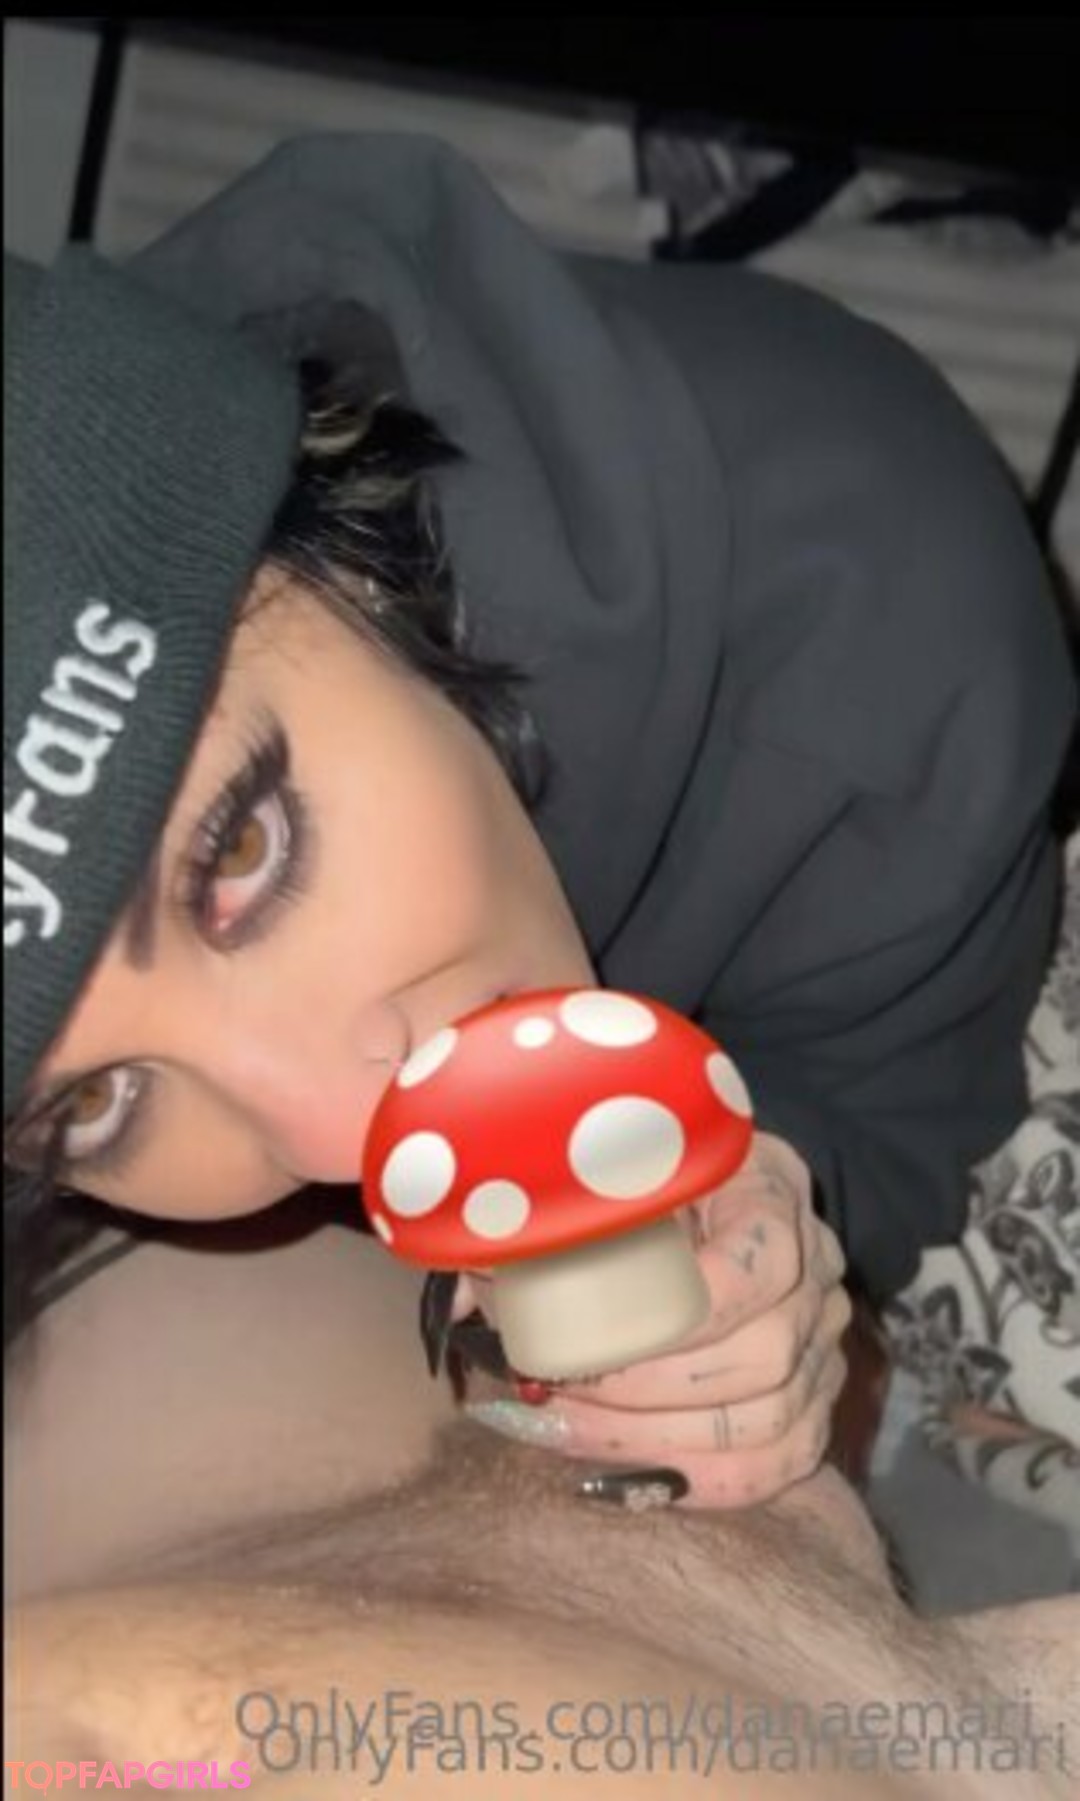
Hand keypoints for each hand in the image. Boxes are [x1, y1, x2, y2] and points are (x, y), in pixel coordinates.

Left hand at [459, 1132, 851, 1507]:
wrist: (690, 1195)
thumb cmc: (632, 1182)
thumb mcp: (596, 1169)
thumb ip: (537, 1217)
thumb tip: (470, 1295)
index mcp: (771, 1191)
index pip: (761, 1265)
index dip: (683, 1315)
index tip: (588, 1336)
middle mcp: (816, 1270)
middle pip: (766, 1357)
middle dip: (646, 1387)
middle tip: (553, 1385)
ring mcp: (824, 1342)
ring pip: (772, 1423)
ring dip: (655, 1437)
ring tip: (562, 1423)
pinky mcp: (813, 1402)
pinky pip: (775, 1466)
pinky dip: (694, 1479)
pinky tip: (615, 1465)